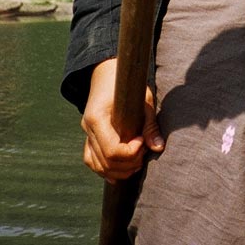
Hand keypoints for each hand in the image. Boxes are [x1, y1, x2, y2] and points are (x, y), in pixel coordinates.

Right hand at [81, 58, 163, 182]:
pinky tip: (123, 169)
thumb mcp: (143, 99)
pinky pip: (93, 162)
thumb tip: (158, 147)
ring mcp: (86, 135)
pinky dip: (108, 170)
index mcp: (97, 117)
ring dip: (120, 170)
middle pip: (106, 162)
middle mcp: (87, 129)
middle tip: (144, 149)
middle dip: (129, 162)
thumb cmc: (127, 84)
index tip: (142, 141)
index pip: (111, 149)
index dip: (130, 152)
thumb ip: (149, 124)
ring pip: (98, 166)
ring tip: (137, 158)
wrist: (107, 74)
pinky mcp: (89, 140)